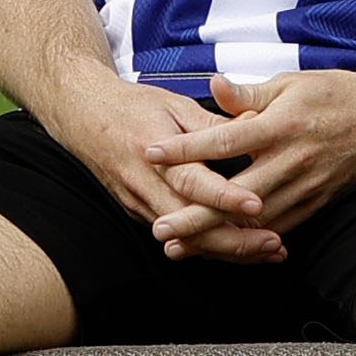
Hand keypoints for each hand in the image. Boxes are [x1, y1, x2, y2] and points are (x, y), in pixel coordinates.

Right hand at [65, 79, 290, 264]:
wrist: (82, 116)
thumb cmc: (128, 106)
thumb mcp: (174, 104)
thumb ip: (214, 122)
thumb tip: (256, 124)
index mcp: (155, 152)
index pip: (193, 182)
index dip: (225, 197)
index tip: (256, 204)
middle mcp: (145, 184)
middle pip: (192, 226)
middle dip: (235, 241)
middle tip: (273, 244)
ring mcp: (140, 204)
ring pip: (187, 239)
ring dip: (228, 250)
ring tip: (266, 251)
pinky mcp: (140, 213)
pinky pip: (178, 236)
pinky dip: (208, 245)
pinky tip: (238, 248)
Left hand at [154, 69, 355, 238]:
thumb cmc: (336, 94)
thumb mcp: (291, 83)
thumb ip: (249, 94)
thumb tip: (212, 86)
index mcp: (281, 125)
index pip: (224, 140)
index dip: (186, 148)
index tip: (151, 153)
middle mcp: (292, 160)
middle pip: (235, 195)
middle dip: (194, 216)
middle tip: (159, 230)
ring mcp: (306, 186)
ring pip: (255, 221)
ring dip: (216, 238)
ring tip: (180, 248)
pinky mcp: (317, 203)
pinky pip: (279, 228)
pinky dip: (249, 242)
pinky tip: (222, 250)